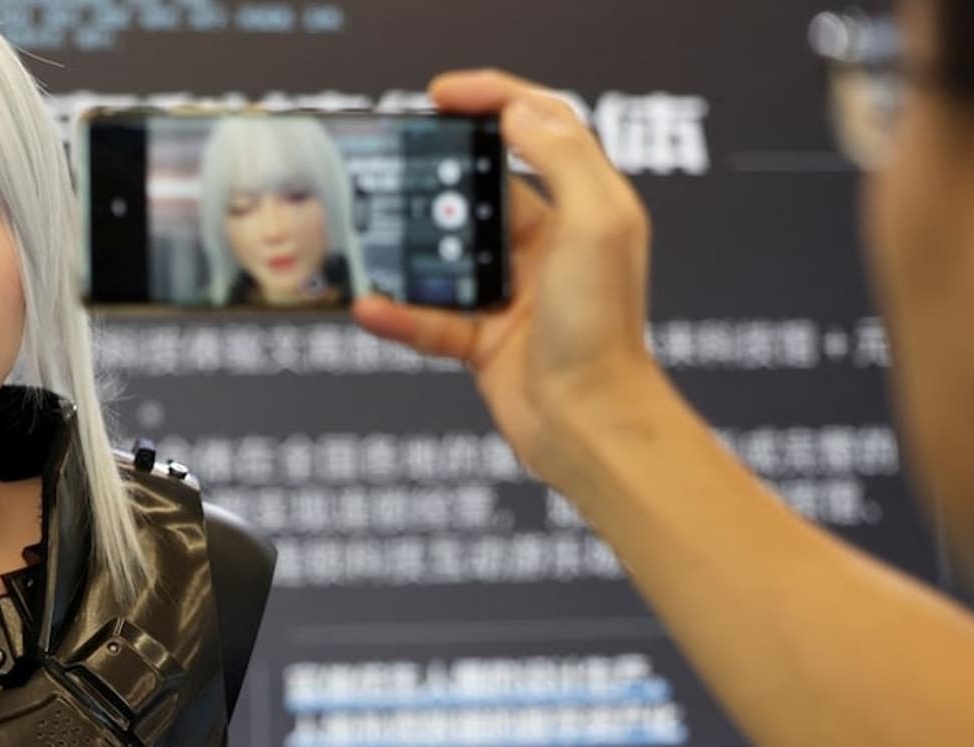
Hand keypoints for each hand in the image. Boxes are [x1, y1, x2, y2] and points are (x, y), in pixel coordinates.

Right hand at [353, 69, 659, 483]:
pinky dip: (397, 313)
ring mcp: (513, 294)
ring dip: (408, 248)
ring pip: (447, 255)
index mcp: (585, 208)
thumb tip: (517, 109)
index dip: (494, 99)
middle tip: (394, 158)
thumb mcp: (597, 223)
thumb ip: (561, 157)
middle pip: (482, 189)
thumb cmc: (605, 329)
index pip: (540, 129)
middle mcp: (550, 247)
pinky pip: (428, 318)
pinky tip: (368, 304)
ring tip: (370, 231)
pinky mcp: (485, 341)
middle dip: (438, 174)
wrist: (591, 425)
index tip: (443, 94)